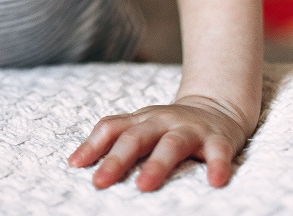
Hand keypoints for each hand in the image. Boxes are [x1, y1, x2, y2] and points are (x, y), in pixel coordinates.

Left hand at [68, 95, 250, 191]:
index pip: (111, 128)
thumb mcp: (140, 127)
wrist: (217, 107)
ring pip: (171, 145)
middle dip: (116, 160)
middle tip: (100, 182)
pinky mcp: (218, 140)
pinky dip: (217, 166)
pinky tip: (215, 182)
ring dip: (157, 165)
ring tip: (144, 186)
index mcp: (140, 120)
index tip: (76, 165)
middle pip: (136, 138)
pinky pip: (218, 153)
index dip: (92, 145)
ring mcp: (190, 129)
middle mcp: (161, 122)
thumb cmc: (168, 126)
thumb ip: (113, 140)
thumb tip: (75, 162)